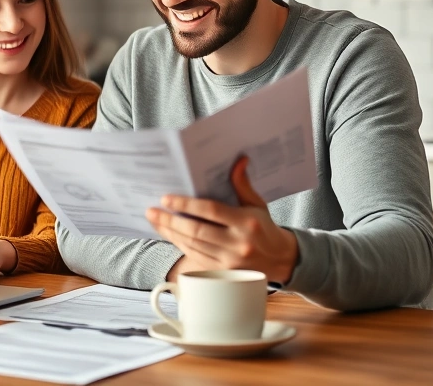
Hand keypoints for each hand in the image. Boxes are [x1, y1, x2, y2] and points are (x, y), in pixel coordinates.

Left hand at [147, 157, 298, 283]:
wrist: (280, 260)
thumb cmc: (264, 227)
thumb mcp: (257, 203)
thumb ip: (242, 184)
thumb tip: (238, 160)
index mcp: (246, 223)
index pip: (211, 211)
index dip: (186, 204)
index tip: (166, 198)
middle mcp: (238, 243)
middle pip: (196, 231)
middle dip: (170, 220)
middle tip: (151, 211)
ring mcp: (230, 261)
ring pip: (192, 245)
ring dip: (170, 232)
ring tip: (155, 220)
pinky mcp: (223, 272)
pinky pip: (195, 256)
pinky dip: (179, 244)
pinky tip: (169, 234)